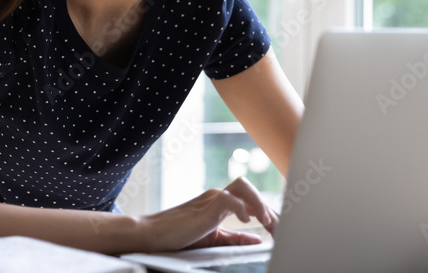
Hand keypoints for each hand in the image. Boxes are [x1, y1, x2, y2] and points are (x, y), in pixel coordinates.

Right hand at [137, 176, 278, 251]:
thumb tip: (256, 240)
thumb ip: (234, 239)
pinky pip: (229, 199)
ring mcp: (211, 199)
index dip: (267, 212)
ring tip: (267, 222)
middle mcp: (217, 196)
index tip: (277, 229)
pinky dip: (242, 209)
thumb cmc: (176, 237)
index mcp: (219, 202)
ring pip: (243, 187)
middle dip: (268, 207)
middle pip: (249, 189)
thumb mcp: (213, 240)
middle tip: (277, 228)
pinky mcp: (205, 207)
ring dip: (259, 203)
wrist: (150, 235)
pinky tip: (247, 222)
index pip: (250, 199)